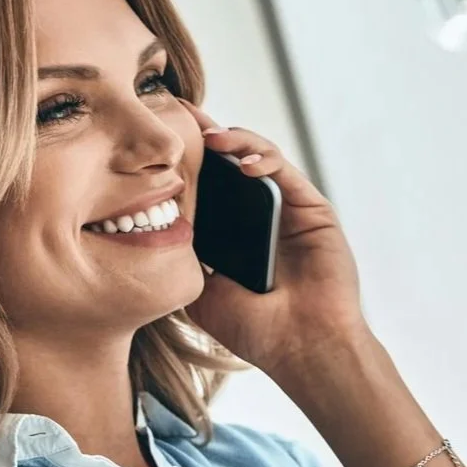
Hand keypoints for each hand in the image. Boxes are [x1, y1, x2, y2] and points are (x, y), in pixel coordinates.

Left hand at [182, 103, 366, 375]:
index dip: (186, 161)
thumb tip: (151, 222)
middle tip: (178, 117)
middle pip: (232, 163)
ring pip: (259, 159)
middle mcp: (262, 219)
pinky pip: (286, 173)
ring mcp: (290, 213)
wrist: (302, 348)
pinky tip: (243, 164)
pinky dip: (264, 160)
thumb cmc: (256, 330)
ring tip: (209, 139)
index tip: (156, 140)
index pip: (208, 186)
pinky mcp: (315, 211)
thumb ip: (182, 257)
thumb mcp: (201, 292)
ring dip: (234, 141)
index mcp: (235, 236)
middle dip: (206, 137)